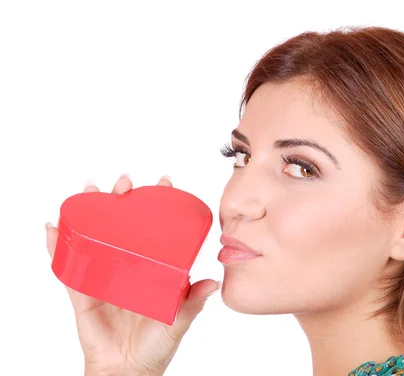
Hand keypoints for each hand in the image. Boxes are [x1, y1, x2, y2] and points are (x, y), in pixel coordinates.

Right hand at [46, 175, 219, 375]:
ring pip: (94, 237)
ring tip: (89, 192)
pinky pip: (67, 266)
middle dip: (121, 199)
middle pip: (121, 225)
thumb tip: (213, 281)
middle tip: (124, 184)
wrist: (127, 370)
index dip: (157, 205)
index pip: (154, 229)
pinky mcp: (82, 291)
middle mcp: (127, 266)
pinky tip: (52, 227)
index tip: (163, 183)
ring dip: (88, 213)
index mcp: (151, 268)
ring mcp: (103, 276)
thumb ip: (192, 301)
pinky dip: (57, 247)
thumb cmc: (156, 345)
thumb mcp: (178, 319)